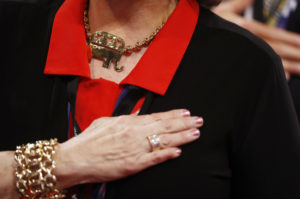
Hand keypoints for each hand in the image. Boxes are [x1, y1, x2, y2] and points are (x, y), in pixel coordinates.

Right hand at [54, 109, 202, 188]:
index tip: (186, 112)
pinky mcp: (133, 165)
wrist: (76, 158)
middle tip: (198, 120)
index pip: (157, 116)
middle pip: (165, 127)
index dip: (173, 114)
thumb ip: (125, 118)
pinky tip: (179, 152)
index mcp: (128, 122)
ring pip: (164, 141)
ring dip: (182, 137)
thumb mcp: (106, 122)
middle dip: (184, 123)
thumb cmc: (89, 140)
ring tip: (195, 133)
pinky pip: (154, 158)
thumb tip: (138, 114)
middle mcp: (135, 133)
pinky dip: (167, 155)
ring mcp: (136, 149)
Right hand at [213, 0, 299, 79]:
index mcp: (246, 28)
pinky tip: (283, 78)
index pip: (274, 34)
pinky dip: (271, 73)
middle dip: (295, 54)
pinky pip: (256, 70)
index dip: (290, 39)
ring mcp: (242, 54)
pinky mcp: (236, 63)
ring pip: (270, 59)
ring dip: (289, 65)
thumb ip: (241, 4)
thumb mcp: (224, 10)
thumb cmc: (205, 25)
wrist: (188, 38)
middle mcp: (247, 41)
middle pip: (277, 48)